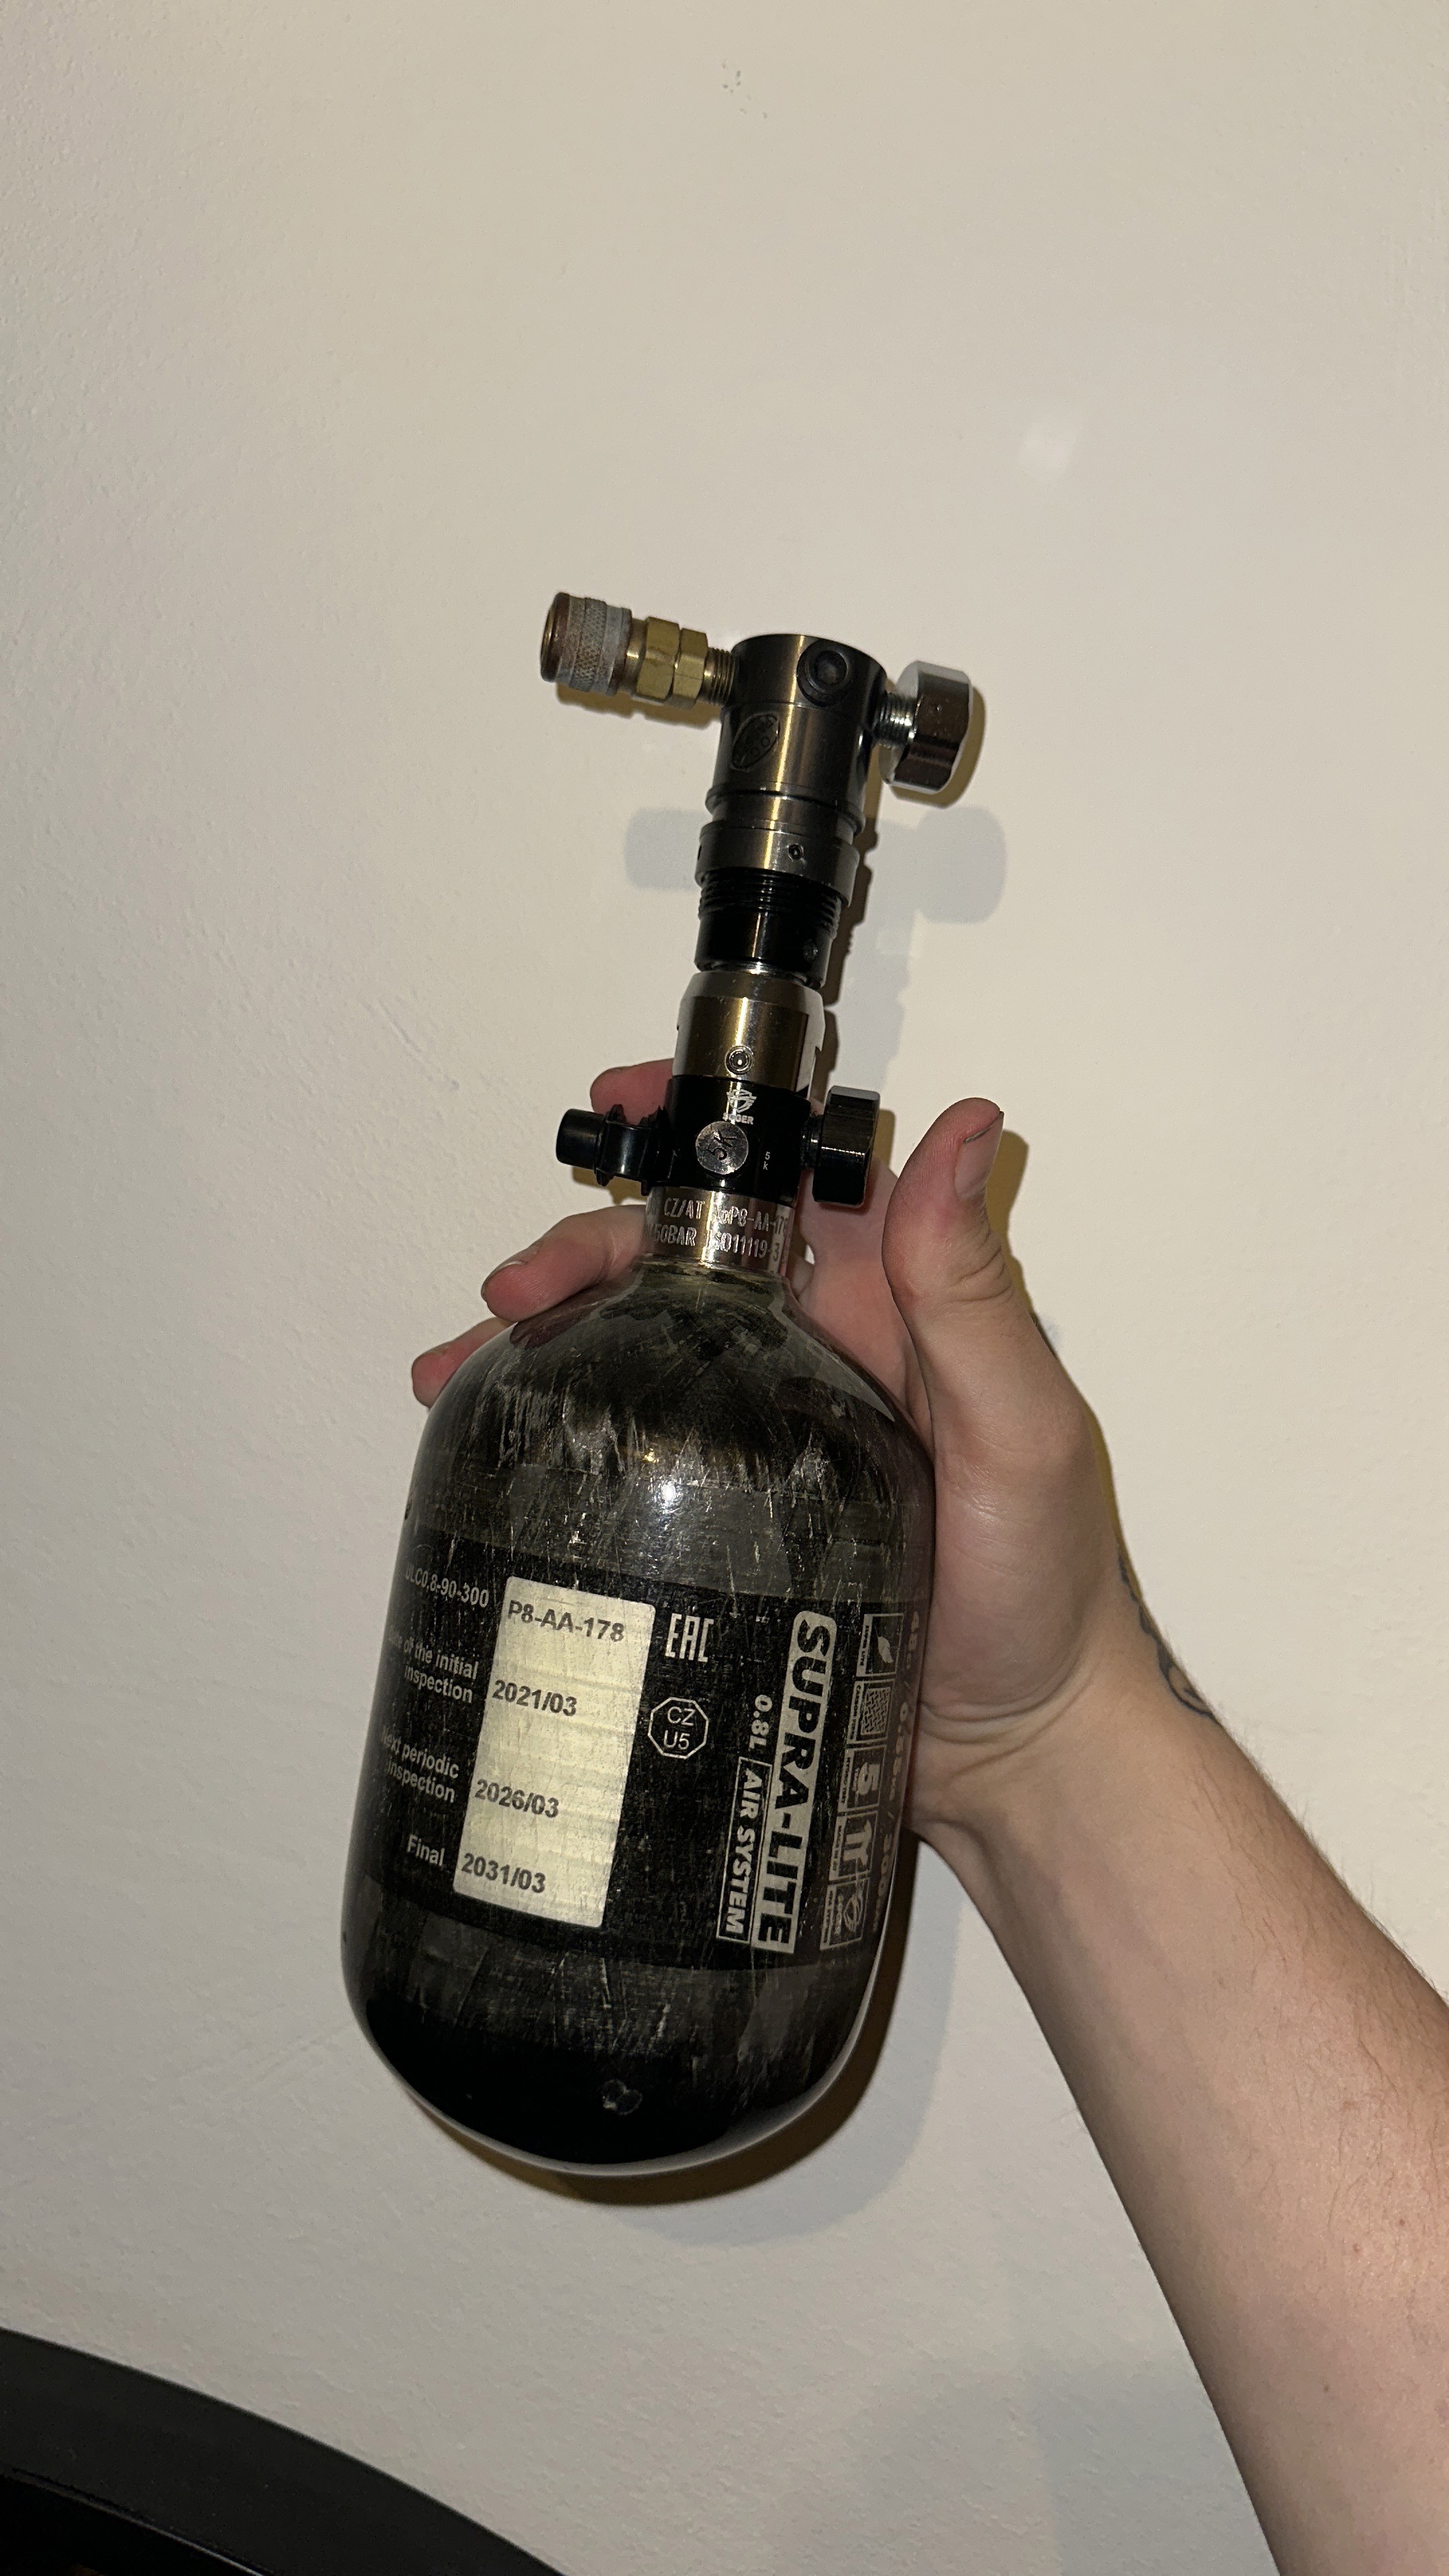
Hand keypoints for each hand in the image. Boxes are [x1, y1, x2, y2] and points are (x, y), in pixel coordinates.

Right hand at [412, 1061, 1148, 1835]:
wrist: (1015, 1760)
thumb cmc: (1045, 1596)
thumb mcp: (1019, 1429)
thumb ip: (975, 1288)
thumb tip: (969, 1127)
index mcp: (894, 1298)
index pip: (786, 1174)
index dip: (704, 1125)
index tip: (630, 1106)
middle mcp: (822, 1346)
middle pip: (683, 1253)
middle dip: (588, 1246)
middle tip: (519, 1286)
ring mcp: (767, 1427)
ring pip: (640, 1339)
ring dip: (549, 1332)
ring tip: (463, 1366)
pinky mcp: (728, 1509)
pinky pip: (630, 1439)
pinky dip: (554, 1423)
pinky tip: (490, 1438)